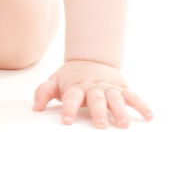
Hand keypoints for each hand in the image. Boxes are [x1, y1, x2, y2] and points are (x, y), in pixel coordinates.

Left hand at [32, 60, 152, 128]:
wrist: (91, 59)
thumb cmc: (71, 77)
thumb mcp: (54, 81)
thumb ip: (44, 92)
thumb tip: (35, 108)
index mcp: (76, 86)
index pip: (71, 97)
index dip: (68, 108)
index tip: (66, 121)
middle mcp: (93, 87)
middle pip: (96, 98)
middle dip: (98, 111)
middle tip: (100, 125)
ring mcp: (109, 88)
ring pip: (115, 98)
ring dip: (120, 111)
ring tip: (123, 124)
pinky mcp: (121, 88)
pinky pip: (133, 96)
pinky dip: (141, 105)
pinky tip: (148, 117)